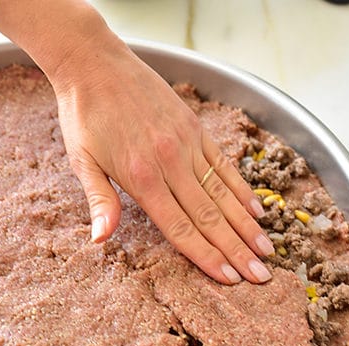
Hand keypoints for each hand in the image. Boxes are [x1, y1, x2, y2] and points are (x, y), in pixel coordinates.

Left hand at [51, 43, 274, 284]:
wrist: (95, 63)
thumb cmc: (84, 116)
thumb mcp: (81, 162)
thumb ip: (100, 202)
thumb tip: (100, 242)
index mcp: (141, 177)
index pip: (181, 227)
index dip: (207, 256)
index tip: (230, 278)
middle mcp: (170, 162)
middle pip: (210, 216)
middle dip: (237, 250)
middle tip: (261, 277)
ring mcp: (186, 143)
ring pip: (223, 193)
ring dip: (247, 224)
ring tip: (267, 250)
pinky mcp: (194, 127)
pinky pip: (224, 164)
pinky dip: (241, 188)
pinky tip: (256, 210)